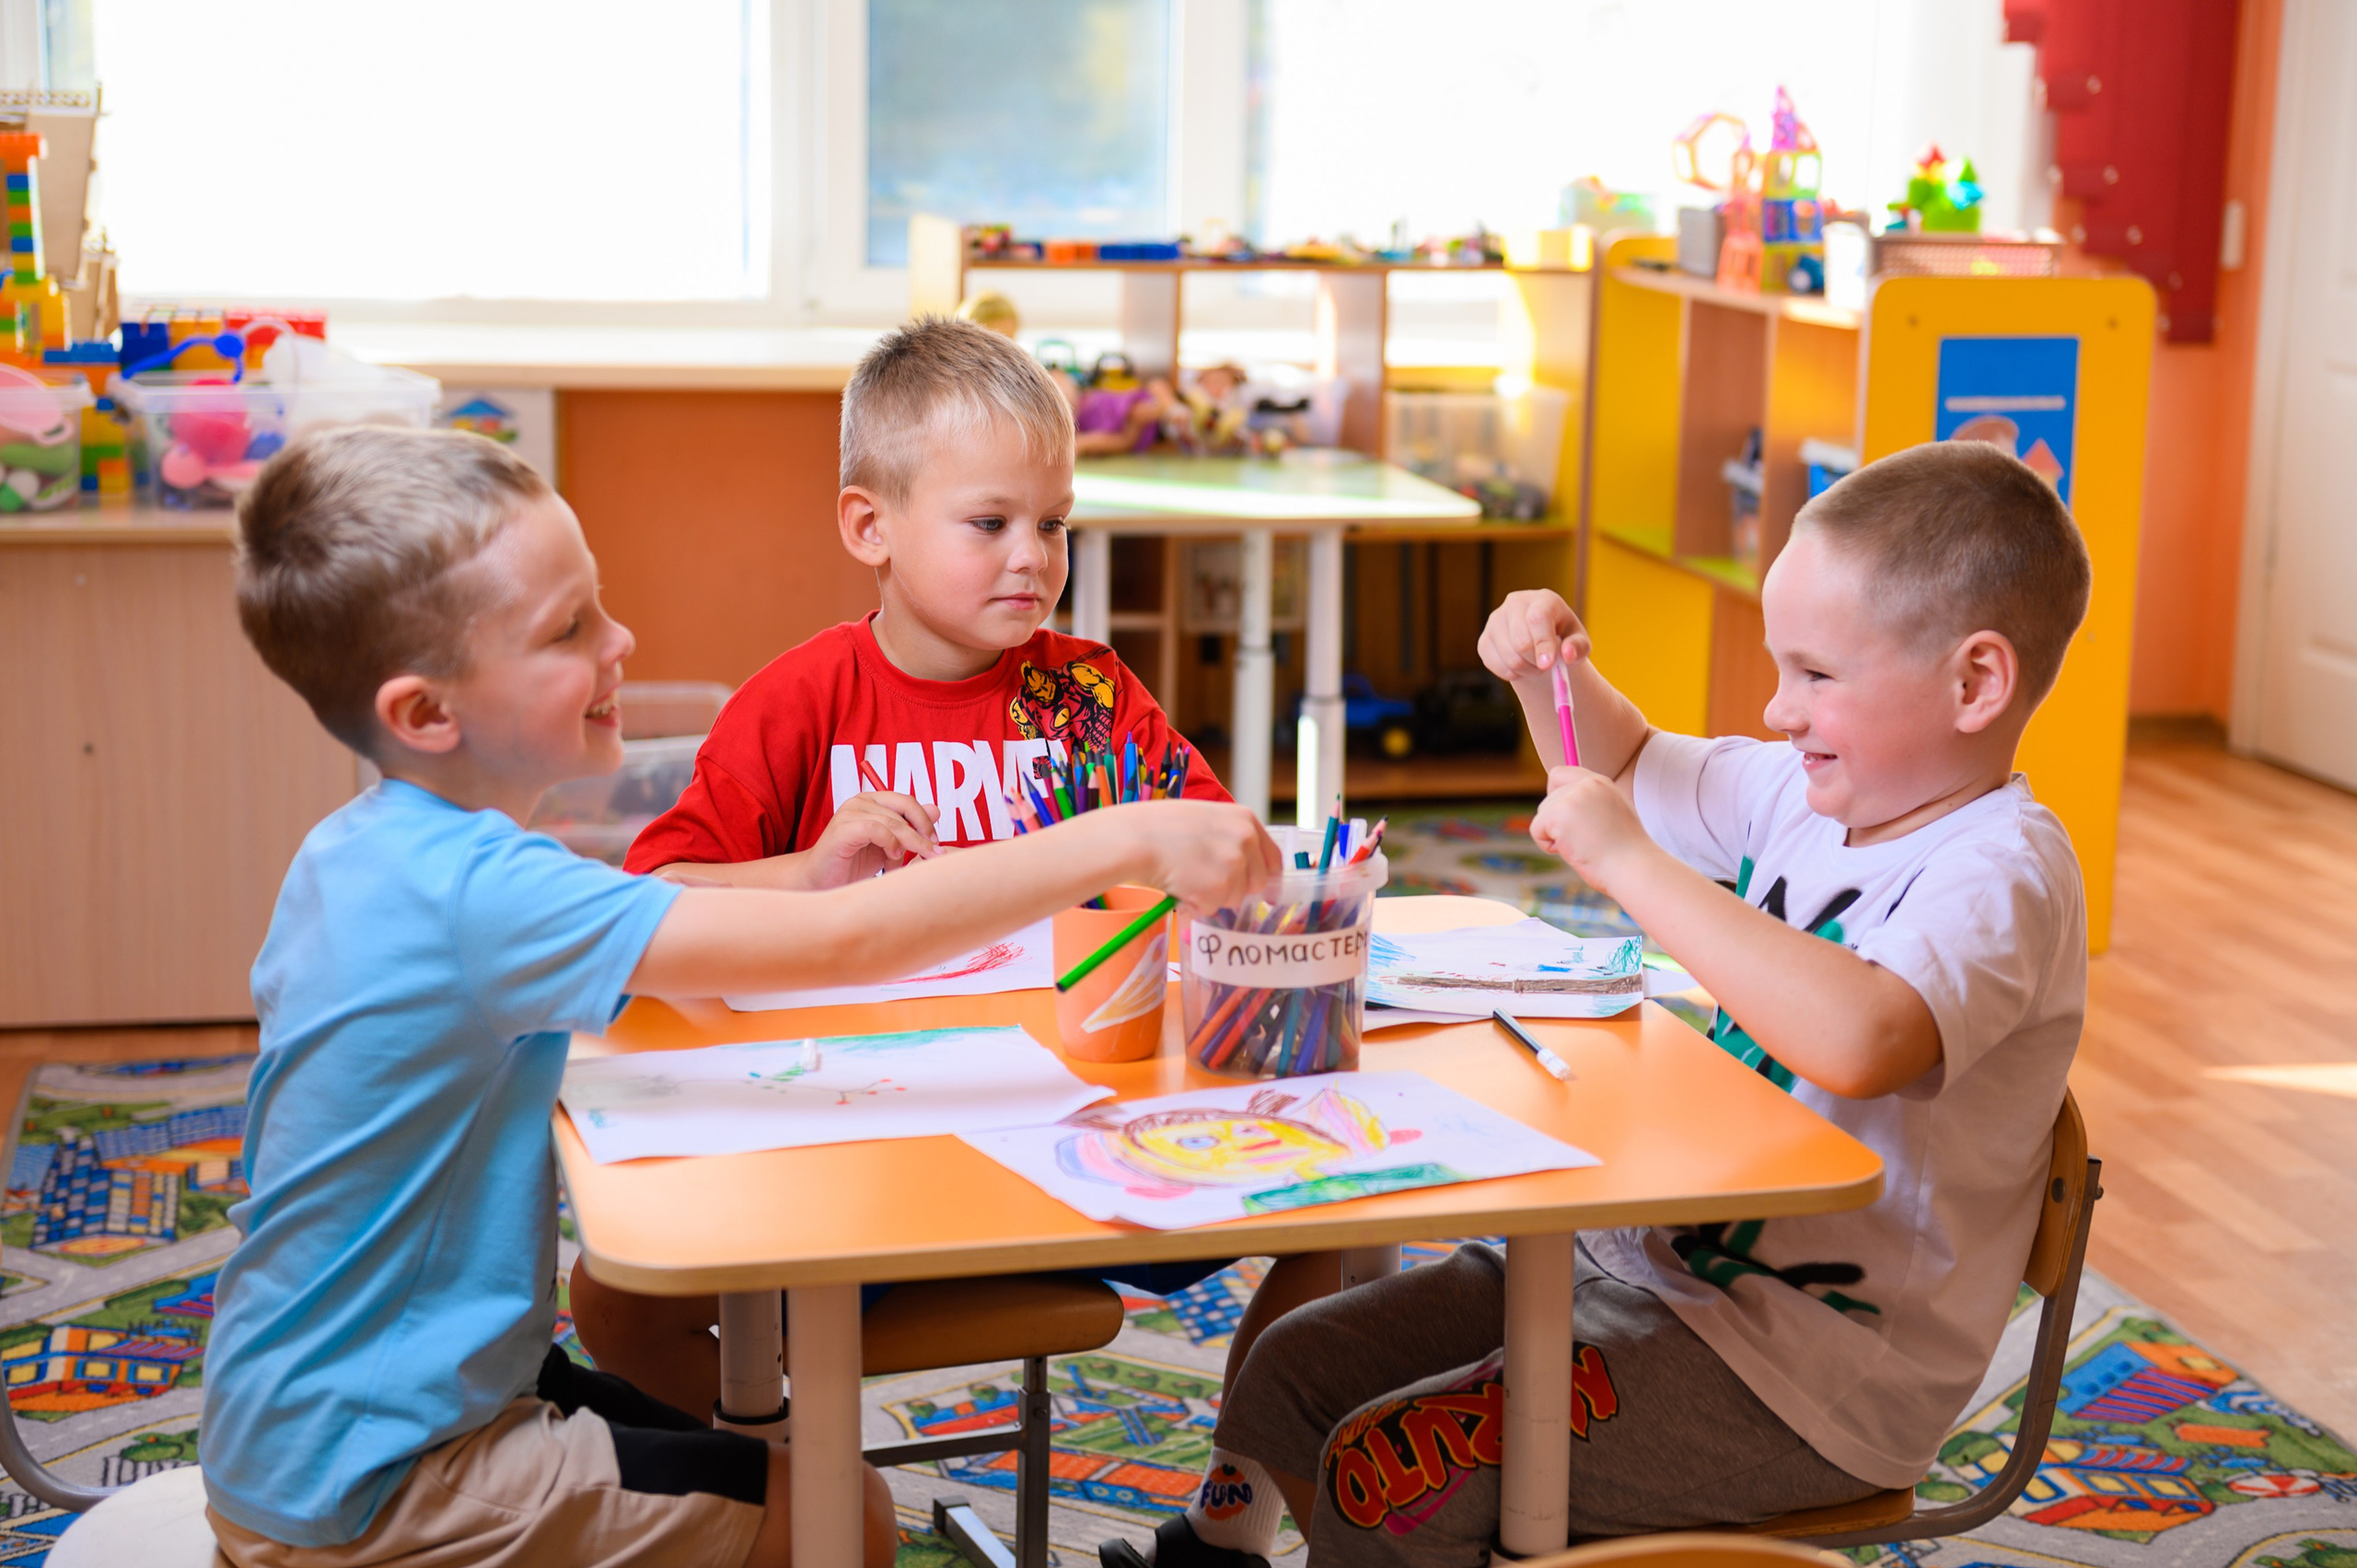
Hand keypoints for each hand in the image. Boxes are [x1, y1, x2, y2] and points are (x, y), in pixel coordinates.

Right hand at [809, 791, 939, 885]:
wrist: (820, 880)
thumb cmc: (853, 863)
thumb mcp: (889, 845)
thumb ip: (908, 827)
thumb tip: (936, 810)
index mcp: (872, 801)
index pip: (907, 801)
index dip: (925, 820)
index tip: (936, 842)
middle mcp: (860, 801)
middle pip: (904, 807)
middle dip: (922, 831)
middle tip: (932, 851)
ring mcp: (849, 813)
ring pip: (892, 821)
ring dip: (908, 842)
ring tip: (907, 860)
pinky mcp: (842, 829)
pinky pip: (875, 829)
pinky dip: (889, 843)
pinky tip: (891, 858)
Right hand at [1103, 799, 1283, 916]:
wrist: (1136, 838)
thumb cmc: (1160, 826)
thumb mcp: (1206, 818)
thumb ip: (1231, 839)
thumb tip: (1244, 869)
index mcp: (1245, 819)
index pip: (1273, 857)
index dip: (1268, 877)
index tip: (1267, 894)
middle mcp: (1245, 841)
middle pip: (1257, 883)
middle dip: (1235, 889)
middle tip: (1206, 881)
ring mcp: (1233, 865)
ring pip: (1233, 899)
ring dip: (1212, 897)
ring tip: (1186, 876)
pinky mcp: (1217, 889)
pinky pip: (1212, 909)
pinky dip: (1196, 905)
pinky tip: (1180, 885)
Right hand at [1478, 589, 1589, 685]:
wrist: (1540, 644)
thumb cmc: (1563, 639)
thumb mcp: (1579, 643)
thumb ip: (1578, 647)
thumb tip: (1567, 654)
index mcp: (1543, 599)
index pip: (1538, 618)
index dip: (1543, 643)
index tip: (1549, 665)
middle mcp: (1515, 603)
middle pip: (1521, 640)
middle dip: (1536, 662)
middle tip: (1546, 668)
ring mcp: (1496, 620)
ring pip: (1509, 656)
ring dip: (1526, 670)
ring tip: (1536, 666)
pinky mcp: (1484, 639)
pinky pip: (1495, 664)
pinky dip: (1511, 673)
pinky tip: (1521, 667)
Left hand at [1530, 766, 1654, 893]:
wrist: (1633, 867)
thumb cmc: (1625, 853)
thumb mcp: (1612, 816)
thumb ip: (1589, 804)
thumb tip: (1560, 808)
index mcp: (1600, 782)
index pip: (1560, 773)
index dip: (1554, 793)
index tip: (1561, 815)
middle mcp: (1586, 784)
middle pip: (1548, 799)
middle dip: (1557, 822)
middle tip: (1584, 840)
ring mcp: (1572, 798)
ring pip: (1542, 815)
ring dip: (1555, 836)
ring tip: (1583, 846)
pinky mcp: (1559, 815)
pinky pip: (1536, 830)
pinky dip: (1547, 846)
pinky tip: (1573, 851)